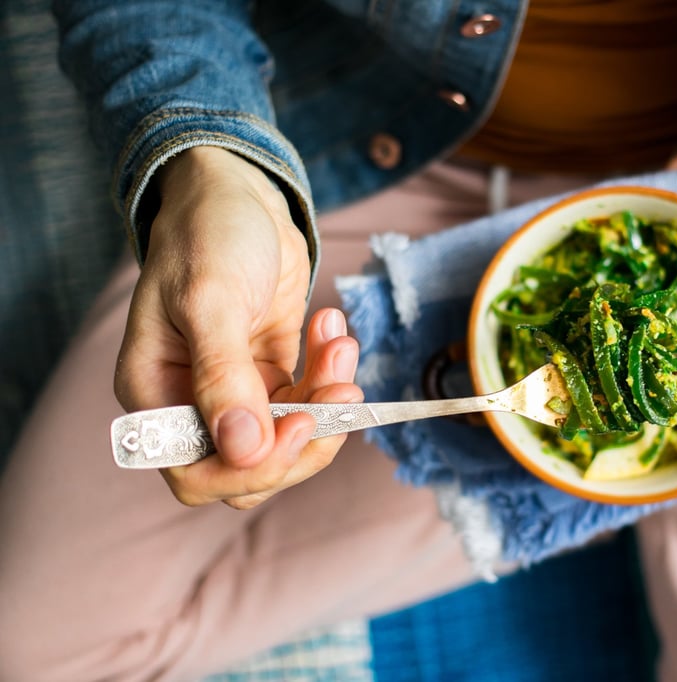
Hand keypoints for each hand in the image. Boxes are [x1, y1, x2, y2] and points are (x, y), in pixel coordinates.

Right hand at [114, 146, 359, 507]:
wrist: (238, 192)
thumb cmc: (207, 234)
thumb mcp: (210, 299)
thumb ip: (223, 376)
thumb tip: (244, 449)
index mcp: (154, 393)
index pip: (196, 474)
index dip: (252, 467)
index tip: (300, 423)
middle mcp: (191, 402)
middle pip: (250, 468)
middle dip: (304, 437)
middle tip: (342, 391)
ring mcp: (234, 390)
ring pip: (287, 438)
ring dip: (327, 401)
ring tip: (339, 343)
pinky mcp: (271, 372)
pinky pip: (309, 400)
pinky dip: (330, 374)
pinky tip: (332, 327)